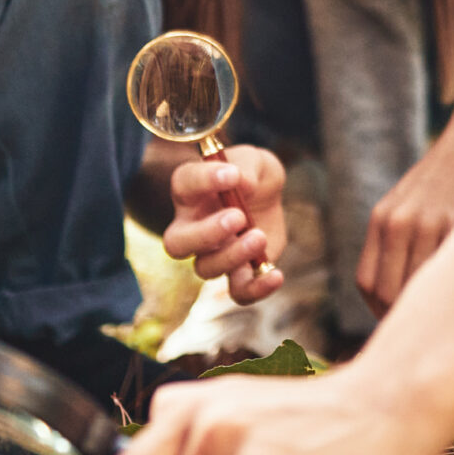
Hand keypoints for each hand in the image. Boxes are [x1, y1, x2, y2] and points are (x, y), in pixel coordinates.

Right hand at [164, 147, 289, 302]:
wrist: (267, 198)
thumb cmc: (251, 174)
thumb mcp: (255, 162)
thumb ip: (246, 167)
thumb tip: (240, 182)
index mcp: (190, 191)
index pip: (184, 183)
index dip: (204, 180)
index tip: (231, 174)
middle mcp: (191, 226)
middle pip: (177, 242)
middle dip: (206, 233)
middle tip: (238, 217)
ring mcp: (211, 253)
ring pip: (205, 268)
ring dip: (232, 256)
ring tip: (259, 236)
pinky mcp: (238, 273)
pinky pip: (238, 293)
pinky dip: (256, 289)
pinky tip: (276, 275)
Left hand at [358, 113, 453, 313]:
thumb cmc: (453, 174)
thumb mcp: (413, 201)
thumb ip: (403, 238)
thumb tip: (403, 291)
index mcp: (384, 219)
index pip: (369, 285)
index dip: (383, 312)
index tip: (403, 321)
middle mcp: (400, 223)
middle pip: (389, 295)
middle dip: (407, 319)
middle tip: (432, 329)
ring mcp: (430, 224)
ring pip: (419, 290)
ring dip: (434, 311)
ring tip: (453, 319)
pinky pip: (450, 272)